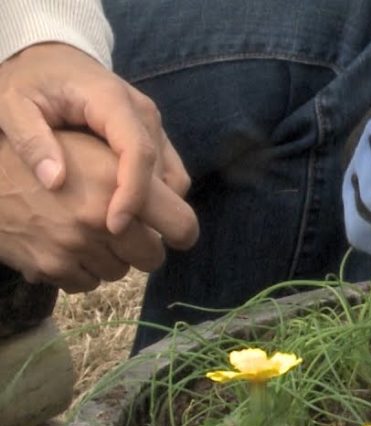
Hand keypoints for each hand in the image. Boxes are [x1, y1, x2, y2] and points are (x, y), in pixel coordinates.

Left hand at [0, 43, 196, 244]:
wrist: (52, 56)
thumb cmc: (31, 79)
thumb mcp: (13, 103)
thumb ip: (32, 139)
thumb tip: (55, 182)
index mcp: (112, 101)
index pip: (137, 153)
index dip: (133, 193)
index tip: (114, 226)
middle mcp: (143, 114)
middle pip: (164, 172)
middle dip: (151, 212)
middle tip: (121, 244)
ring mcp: (153, 126)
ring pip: (173, 178)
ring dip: (157, 209)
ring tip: (123, 233)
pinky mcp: (153, 136)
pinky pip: (168, 175)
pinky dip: (156, 199)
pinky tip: (128, 214)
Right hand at [0, 131, 183, 292]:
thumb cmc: (38, 151)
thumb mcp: (90, 145)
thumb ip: (133, 173)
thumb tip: (174, 196)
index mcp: (116, 181)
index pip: (182, 225)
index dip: (180, 230)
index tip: (171, 231)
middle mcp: (99, 217)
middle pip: (153, 258)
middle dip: (142, 246)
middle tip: (121, 229)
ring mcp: (74, 246)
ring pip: (119, 271)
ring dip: (110, 257)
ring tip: (85, 231)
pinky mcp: (50, 267)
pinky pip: (86, 283)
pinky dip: (80, 270)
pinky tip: (63, 244)